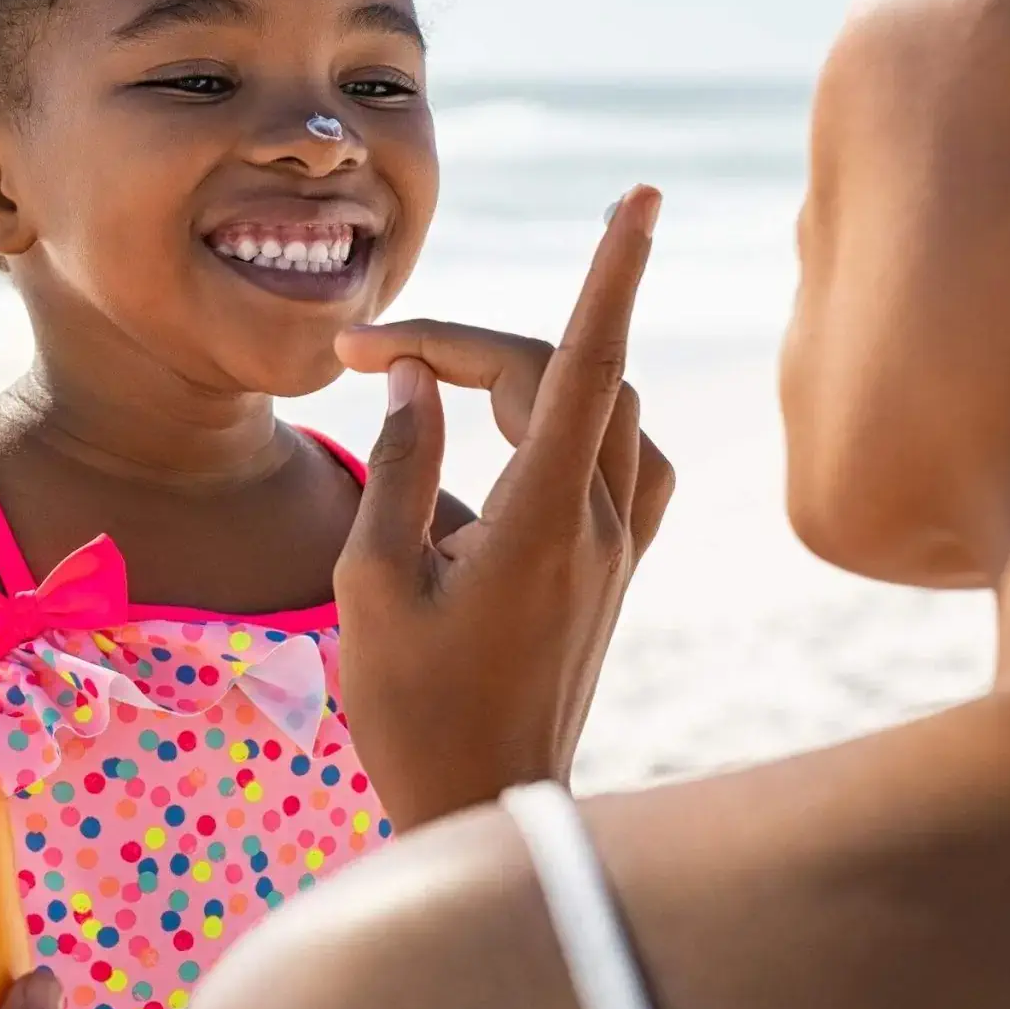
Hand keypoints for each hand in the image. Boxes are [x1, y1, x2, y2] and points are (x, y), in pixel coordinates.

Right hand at [329, 185, 674, 829]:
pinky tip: (522, 434)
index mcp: (537, 526)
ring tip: (446, 384)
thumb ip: (398, 469)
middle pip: (568, 378)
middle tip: (372, 358)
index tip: (638, 197)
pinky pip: (626, 460)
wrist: (485, 810)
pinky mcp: (617, 571)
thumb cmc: (412, 711)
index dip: (612, 273)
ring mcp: (618, 550)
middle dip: (473, 343)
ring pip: (608, 411)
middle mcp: (597, 527)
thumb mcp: (371, 587)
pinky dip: (580, 419)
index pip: (585, 366)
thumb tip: (416, 378)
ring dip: (536, 372)